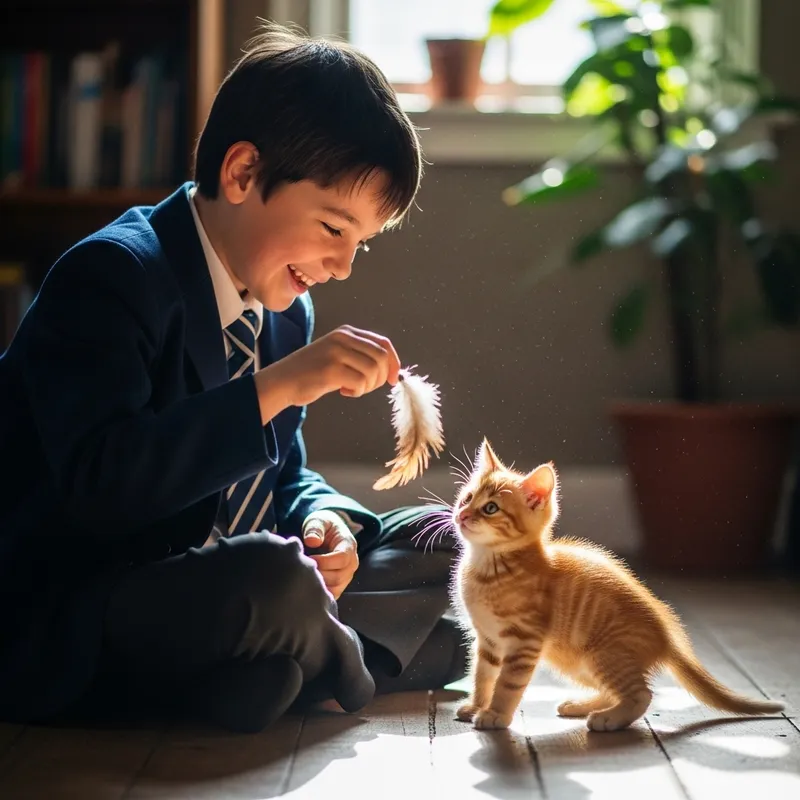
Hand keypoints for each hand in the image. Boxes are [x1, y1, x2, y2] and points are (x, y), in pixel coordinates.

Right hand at [254, 325, 400, 420]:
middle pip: (382, 358)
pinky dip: (357, 392)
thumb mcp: (337, 355)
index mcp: (346, 332)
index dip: (394, 362)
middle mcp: (342, 338)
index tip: (393, 380)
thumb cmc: (312, 373)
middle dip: (381, 378)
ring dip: (367, 387)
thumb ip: (360, 356)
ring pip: (373, 371)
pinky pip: (360, 383)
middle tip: (365, 388)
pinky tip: (343, 391)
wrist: (282, 381)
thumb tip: (391, 369)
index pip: (383, 343)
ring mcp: (336, 352)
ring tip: (351, 389)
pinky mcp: (330, 369)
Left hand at [302, 510, 358, 599]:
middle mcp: (352, 563)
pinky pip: (332, 595)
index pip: (342, 559)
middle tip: (302, 571)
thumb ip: (315, 528)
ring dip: (319, 586)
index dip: (324, 561)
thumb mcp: (318, 520)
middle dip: (319, 575)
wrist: (327, 532)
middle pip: (339, 577)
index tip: (308, 559)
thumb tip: (311, 541)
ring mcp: (347, 575)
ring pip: (336, 589)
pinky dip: (320, 594)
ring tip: (304, 578)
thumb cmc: (322, 526)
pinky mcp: (339, 584)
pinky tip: (307, 587)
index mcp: (349, 545)